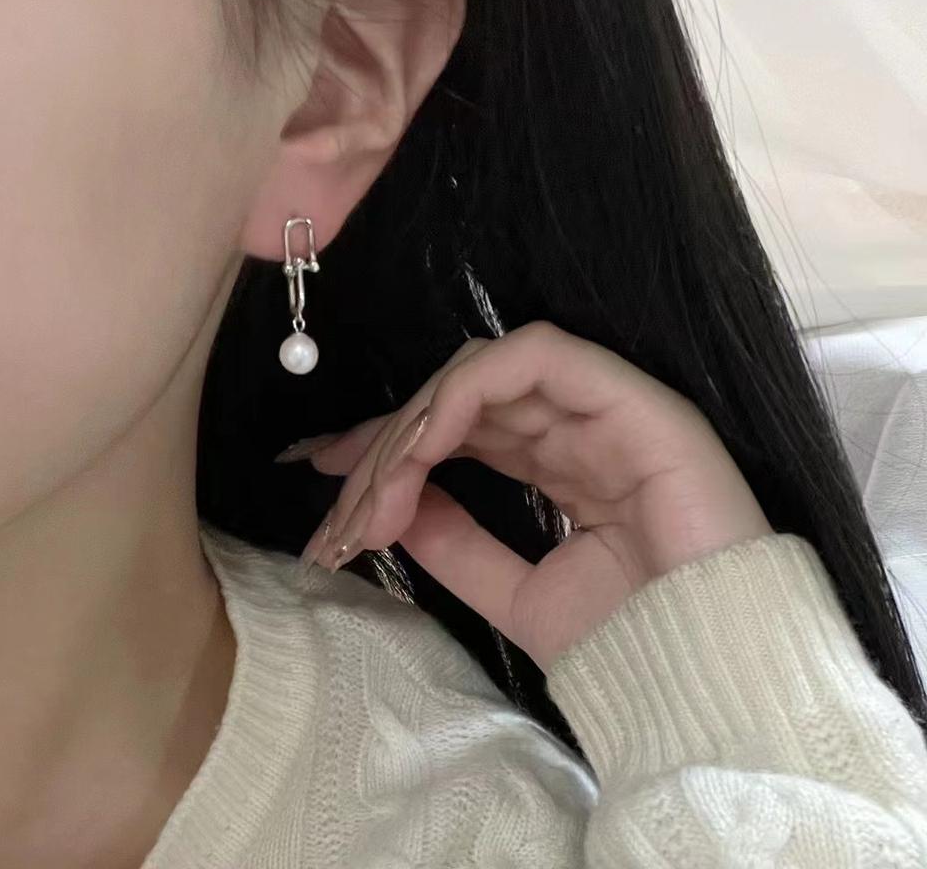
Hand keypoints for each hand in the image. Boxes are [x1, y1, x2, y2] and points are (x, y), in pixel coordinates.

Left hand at [290, 321, 772, 672]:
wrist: (706, 676)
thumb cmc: (628, 642)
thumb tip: (398, 504)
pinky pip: (536, 359)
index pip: (461, 429)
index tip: (327, 476)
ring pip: (483, 375)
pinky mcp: (631, 397)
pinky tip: (423, 447)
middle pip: (459, 400)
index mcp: (559, 465)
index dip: (390, 444)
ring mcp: (605, 407)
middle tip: (340, 509)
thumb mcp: (515, 592)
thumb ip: (458, 544)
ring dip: (415, 426)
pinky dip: (466, 392)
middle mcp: (577, 427)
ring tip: (373, 497)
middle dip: (387, 446)